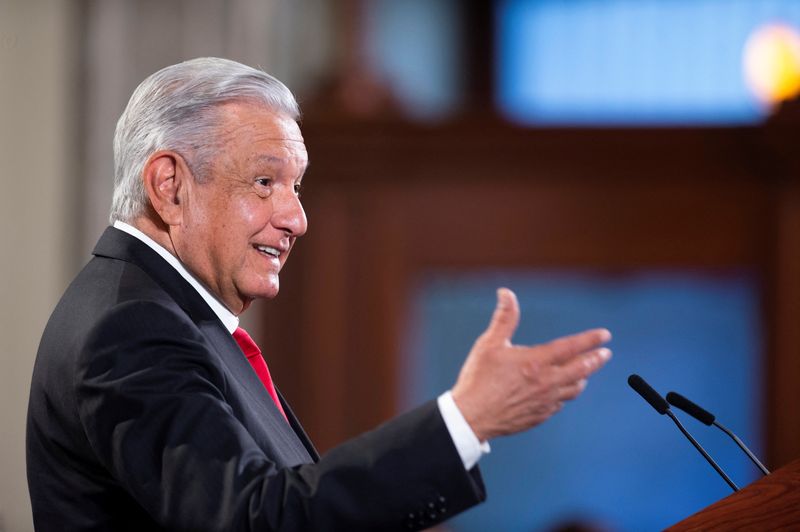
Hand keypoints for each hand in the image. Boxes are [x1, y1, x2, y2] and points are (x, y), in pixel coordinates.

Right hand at [451, 288, 611, 441]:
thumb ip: (504, 318)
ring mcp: (545, 401)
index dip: (590, 340)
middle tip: (605, 354)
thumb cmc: (478, 379)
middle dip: (596, 360)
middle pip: (581, 369)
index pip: (571, 347)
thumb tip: (507, 293)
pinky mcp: (540, 415)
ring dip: (583, 378)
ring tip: (585, 372)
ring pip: (574, 389)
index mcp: (536, 362)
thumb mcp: (489, 344)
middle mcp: (546, 382)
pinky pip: (561, 403)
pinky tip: (562, 391)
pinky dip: (566, 393)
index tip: (605, 335)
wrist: (472, 417)